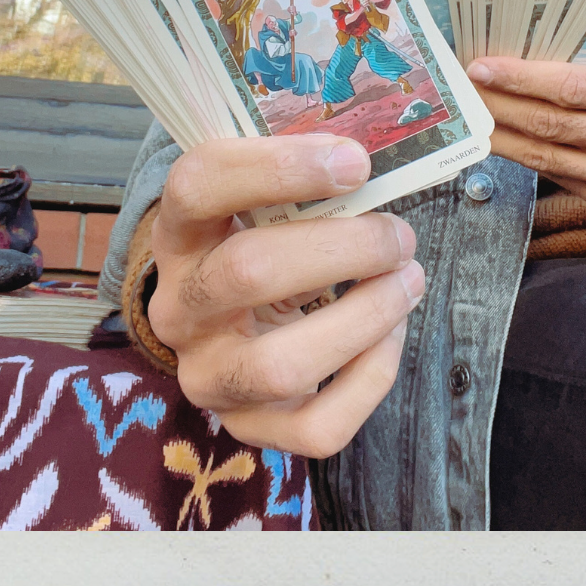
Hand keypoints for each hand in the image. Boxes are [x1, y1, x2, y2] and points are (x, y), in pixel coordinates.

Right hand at [144, 135, 423, 457]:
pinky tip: (390, 334)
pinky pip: (317, 425)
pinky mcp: (249, 428)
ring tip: (407, 280)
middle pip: (249, 271)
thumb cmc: (263, 244)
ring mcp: (209, 376)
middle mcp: (180, 309)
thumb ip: (304, 177)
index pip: (199, 184)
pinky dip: (371, 379)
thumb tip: (373, 158)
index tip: (356, 161)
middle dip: (344, 248)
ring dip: (365, 317)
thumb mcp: (262, 203)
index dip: (278, 167)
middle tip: (398, 236)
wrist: (231, 325)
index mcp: (179, 233)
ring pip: (282, 365)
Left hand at [467, 58, 585, 226]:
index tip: (483, 65)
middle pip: (554, 123)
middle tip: (463, 89)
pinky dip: (526, 158)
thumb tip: (536, 58)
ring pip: (549, 157)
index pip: (575, 86)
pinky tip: (502, 142)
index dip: (522, 77)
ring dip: (502, 136)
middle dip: (500, 105)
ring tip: (471, 115)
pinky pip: (559, 179)